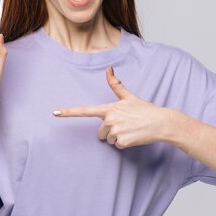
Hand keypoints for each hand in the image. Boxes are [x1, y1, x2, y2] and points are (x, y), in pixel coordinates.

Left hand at [52, 66, 177, 148]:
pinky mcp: (122, 142)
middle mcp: (109, 119)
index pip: (85, 110)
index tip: (54, 112)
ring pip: (108, 140)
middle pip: (100, 132)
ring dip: (118, 137)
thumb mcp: (129, 96)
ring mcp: (115, 131)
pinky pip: (117, 146)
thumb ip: (116, 85)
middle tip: (125, 125)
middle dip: (110, 131)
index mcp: (109, 108)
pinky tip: (134, 136)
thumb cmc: (144, 109)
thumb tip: (108, 69)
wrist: (161, 122)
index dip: (68, 112)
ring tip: (130, 130)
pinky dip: (125, 143)